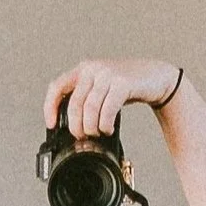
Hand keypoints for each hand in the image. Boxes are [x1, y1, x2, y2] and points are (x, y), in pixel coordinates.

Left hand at [43, 58, 180, 140]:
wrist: (155, 76)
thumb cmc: (126, 86)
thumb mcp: (101, 88)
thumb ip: (87, 99)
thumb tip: (73, 126)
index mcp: (83, 69)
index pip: (57, 86)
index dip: (50, 107)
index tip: (51, 124)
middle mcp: (93, 69)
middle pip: (75, 104)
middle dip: (77, 127)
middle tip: (83, 137)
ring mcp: (107, 74)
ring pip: (90, 109)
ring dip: (92, 128)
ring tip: (98, 133)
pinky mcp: (122, 83)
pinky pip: (107, 109)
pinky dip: (105, 124)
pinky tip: (107, 129)